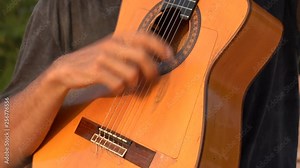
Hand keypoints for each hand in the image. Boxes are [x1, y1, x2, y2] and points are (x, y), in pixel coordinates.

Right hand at [49, 32, 173, 93]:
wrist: (67, 68)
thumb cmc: (96, 60)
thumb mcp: (113, 49)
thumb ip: (131, 51)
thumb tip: (156, 62)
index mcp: (119, 37)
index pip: (144, 36)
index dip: (160, 46)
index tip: (170, 57)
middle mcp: (112, 44)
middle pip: (142, 57)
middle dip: (152, 71)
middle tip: (152, 79)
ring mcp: (103, 58)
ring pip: (132, 74)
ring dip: (135, 84)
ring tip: (130, 86)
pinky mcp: (95, 71)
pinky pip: (118, 84)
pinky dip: (120, 90)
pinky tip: (117, 88)